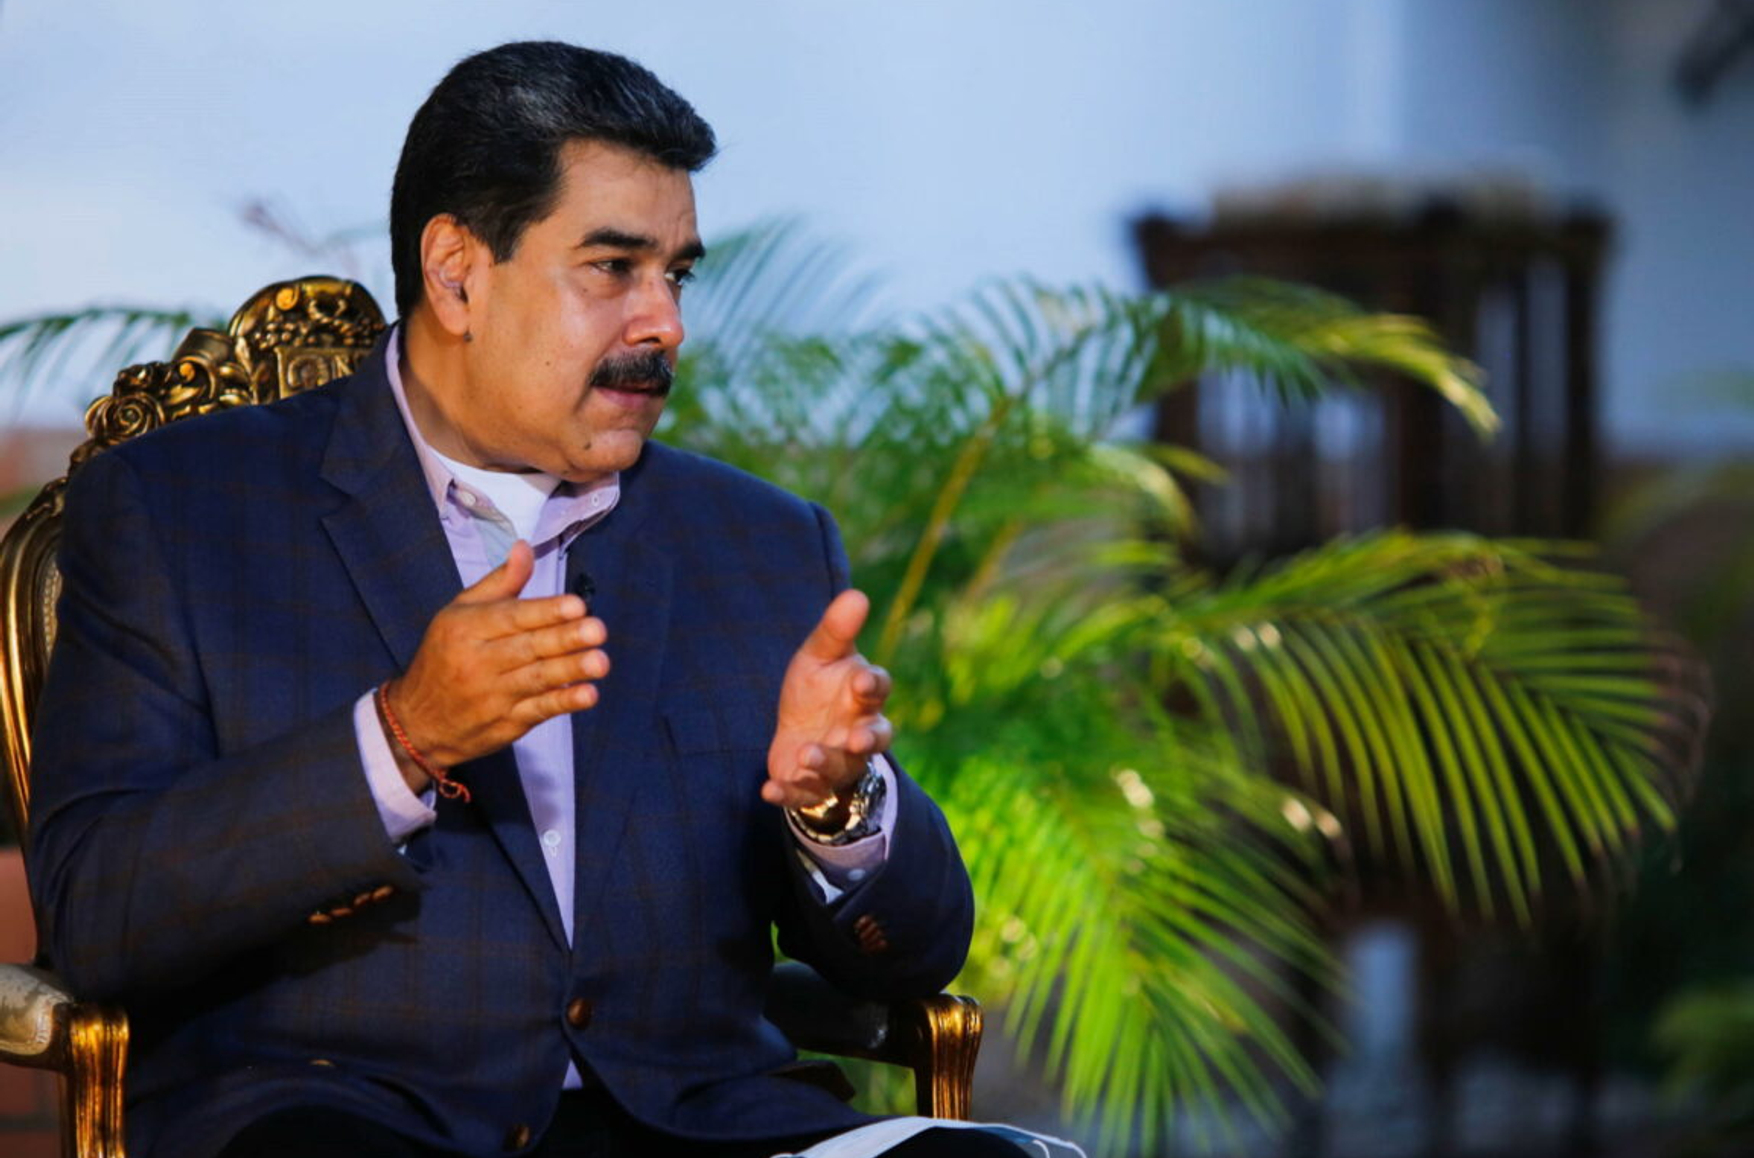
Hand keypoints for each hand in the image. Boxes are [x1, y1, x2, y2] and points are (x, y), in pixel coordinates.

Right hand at [384, 541, 607, 789]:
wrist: (416, 722)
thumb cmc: (444, 657)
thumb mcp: (458, 613)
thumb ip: (499, 583)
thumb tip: (524, 547)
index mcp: (466, 628)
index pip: (512, 617)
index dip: (546, 611)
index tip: (577, 605)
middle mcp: (478, 662)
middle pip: (527, 647)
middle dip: (564, 639)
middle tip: (597, 629)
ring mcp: (493, 696)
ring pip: (536, 679)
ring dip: (570, 670)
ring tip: (600, 661)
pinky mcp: (506, 723)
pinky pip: (538, 711)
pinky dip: (563, 703)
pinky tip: (588, 694)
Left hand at [763, 589, 892, 809]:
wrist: (800, 731)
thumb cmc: (817, 688)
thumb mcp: (819, 655)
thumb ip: (836, 631)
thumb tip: (857, 594)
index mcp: (863, 696)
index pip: (878, 689)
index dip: (873, 686)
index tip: (861, 681)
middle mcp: (858, 732)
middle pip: (876, 738)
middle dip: (868, 740)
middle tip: (857, 739)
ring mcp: (838, 762)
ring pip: (841, 768)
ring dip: (825, 763)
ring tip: (805, 754)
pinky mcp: (811, 786)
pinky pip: (805, 795)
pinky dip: (788, 794)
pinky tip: (768, 790)